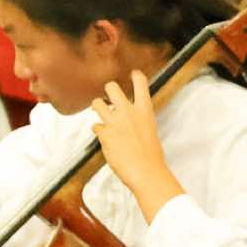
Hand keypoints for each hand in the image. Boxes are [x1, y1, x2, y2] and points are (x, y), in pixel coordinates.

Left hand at [91, 72, 180, 212]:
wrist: (146, 172)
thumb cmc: (151, 156)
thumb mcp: (149, 130)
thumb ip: (138, 119)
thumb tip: (126, 118)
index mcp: (144, 110)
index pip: (140, 83)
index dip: (135, 76)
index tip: (133, 74)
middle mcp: (128, 112)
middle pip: (112, 87)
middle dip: (108, 90)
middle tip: (109, 98)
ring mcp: (115, 121)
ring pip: (97, 103)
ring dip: (97, 107)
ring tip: (101, 113)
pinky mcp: (104, 134)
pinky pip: (95, 127)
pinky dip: (99, 132)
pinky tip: (105, 138)